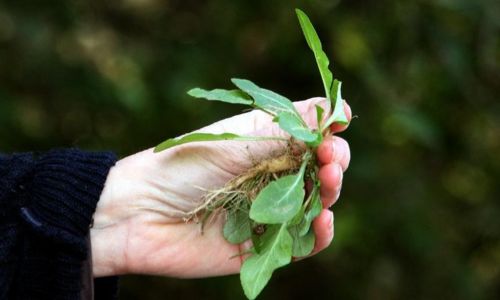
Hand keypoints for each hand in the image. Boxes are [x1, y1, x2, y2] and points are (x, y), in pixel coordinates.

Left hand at [90, 98, 350, 277]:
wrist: (139, 213)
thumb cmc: (184, 165)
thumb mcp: (239, 137)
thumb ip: (289, 125)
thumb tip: (340, 108)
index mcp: (266, 147)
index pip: (313, 140)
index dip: (329, 136)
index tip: (336, 131)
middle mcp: (273, 178)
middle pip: (321, 172)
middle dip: (333, 163)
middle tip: (330, 161)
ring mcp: (270, 212)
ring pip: (317, 204)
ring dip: (330, 192)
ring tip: (326, 181)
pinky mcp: (264, 245)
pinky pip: (303, 243)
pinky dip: (320, 233)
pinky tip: (323, 219)